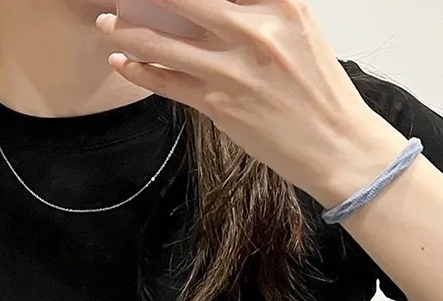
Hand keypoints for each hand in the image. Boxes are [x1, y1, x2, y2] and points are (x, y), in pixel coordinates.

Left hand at [94, 0, 396, 205]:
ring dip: (128, 30)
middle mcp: (253, 31)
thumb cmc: (318, 90)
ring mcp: (232, 70)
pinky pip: (167, 82)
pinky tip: (122, 61)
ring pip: (164, 42)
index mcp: (280, 4)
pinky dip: (140, 70)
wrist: (334, 144)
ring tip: (109, 22)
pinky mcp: (218, 105)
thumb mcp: (298, 30)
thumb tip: (210, 6)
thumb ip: (257, 10)